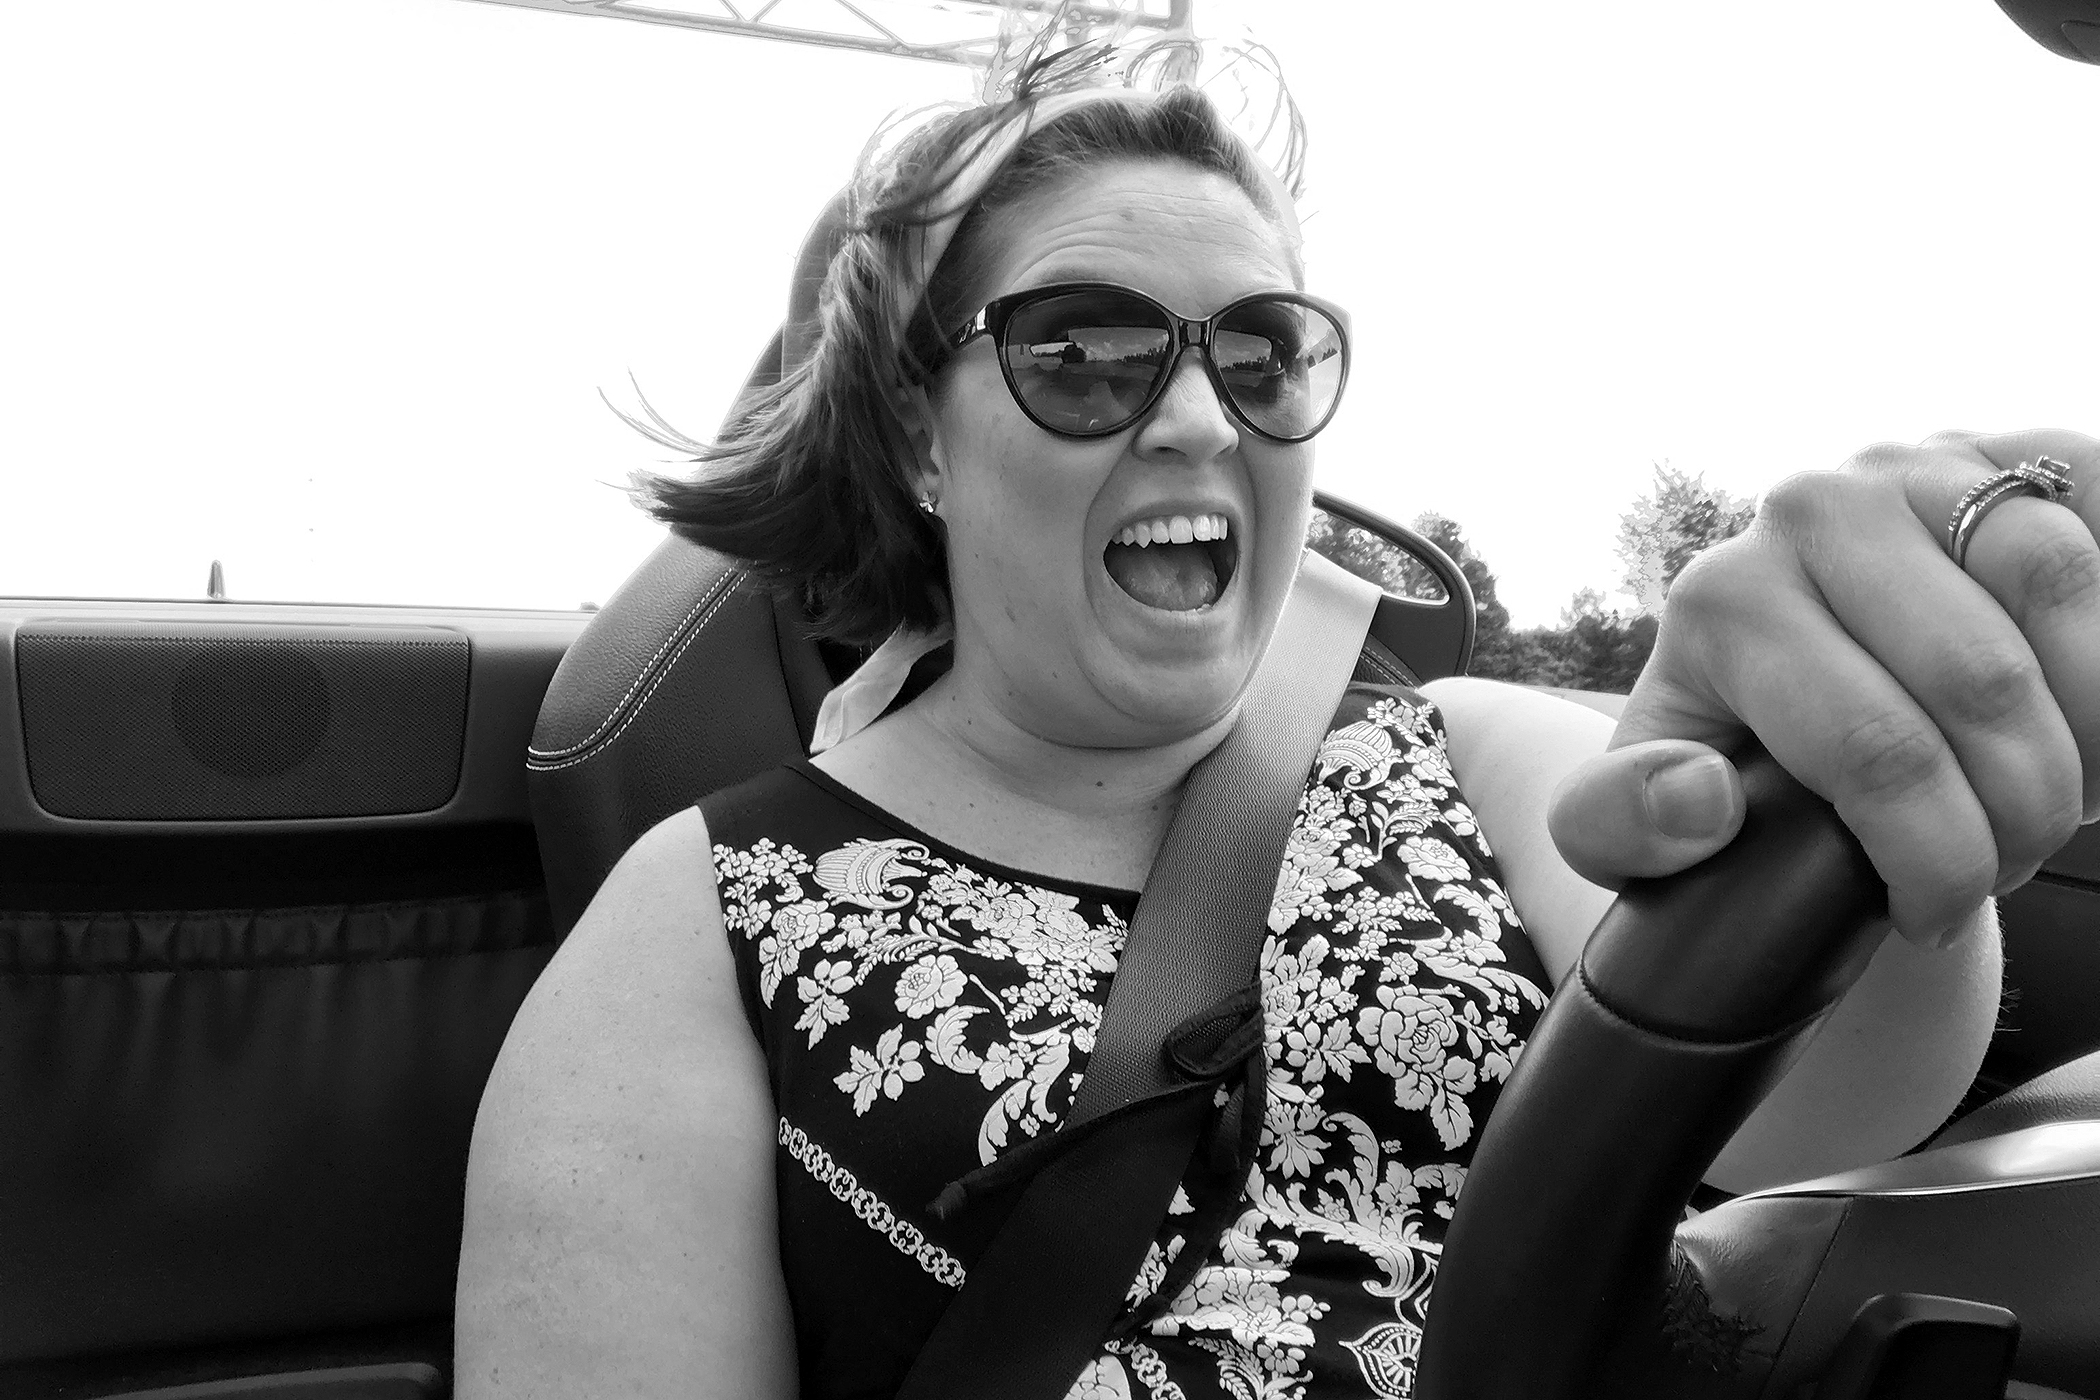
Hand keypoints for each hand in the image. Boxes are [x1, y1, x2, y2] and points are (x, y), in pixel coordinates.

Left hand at [1549, 429, 2099, 945]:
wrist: (1818, 668)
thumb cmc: (1738, 753)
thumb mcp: (1637, 810)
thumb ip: (1618, 826)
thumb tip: (1701, 796)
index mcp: (1722, 598)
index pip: (1876, 751)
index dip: (1936, 859)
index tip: (1935, 913)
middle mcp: (1815, 509)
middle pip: (1982, 684)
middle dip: (2024, 808)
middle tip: (2011, 859)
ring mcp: (1920, 464)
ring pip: (2059, 592)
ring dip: (2089, 727)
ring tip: (2060, 790)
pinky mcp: (2015, 449)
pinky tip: (2083, 716)